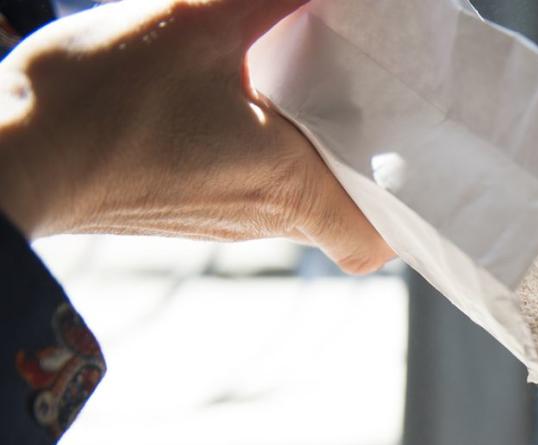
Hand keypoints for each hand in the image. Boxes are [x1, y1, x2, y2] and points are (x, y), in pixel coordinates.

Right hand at [0, 0, 393, 273]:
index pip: (374, 241)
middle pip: (342, 207)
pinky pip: (248, 182)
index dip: (404, 212)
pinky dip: (265, 146)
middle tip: (372, 98)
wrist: (5, 157)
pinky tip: (249, 97)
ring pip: (294, 191)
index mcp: (289, 188)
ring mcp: (219, 219)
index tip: (413, 161)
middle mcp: (262, 219)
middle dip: (363, 156)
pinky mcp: (182, 207)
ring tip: (316, 85)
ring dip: (312, 146)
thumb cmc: (98, 104)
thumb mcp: (193, 26)